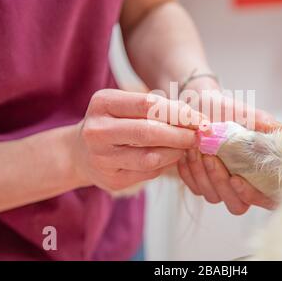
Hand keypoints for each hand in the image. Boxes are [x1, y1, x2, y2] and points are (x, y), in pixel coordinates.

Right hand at [71, 89, 204, 191]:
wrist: (81, 152)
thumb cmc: (114, 122)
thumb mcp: (126, 106)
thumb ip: (157, 109)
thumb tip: (197, 119)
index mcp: (103, 103)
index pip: (148, 104)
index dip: (179, 112)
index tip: (200, 119)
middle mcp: (97, 130)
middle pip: (148, 132)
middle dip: (181, 134)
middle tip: (200, 135)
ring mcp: (101, 158)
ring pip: (150, 157)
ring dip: (176, 152)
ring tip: (186, 146)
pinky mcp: (110, 179)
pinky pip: (147, 173)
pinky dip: (165, 164)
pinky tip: (170, 157)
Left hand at [177, 79, 280, 214]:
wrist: (200, 105)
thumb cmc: (225, 109)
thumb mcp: (244, 113)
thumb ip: (263, 122)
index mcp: (259, 171)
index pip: (264, 199)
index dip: (252, 195)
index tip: (236, 178)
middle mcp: (241, 184)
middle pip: (236, 205)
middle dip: (221, 183)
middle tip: (211, 158)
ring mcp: (219, 186)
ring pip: (213, 197)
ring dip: (203, 176)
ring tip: (197, 150)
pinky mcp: (199, 182)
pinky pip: (194, 188)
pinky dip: (189, 173)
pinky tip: (188, 154)